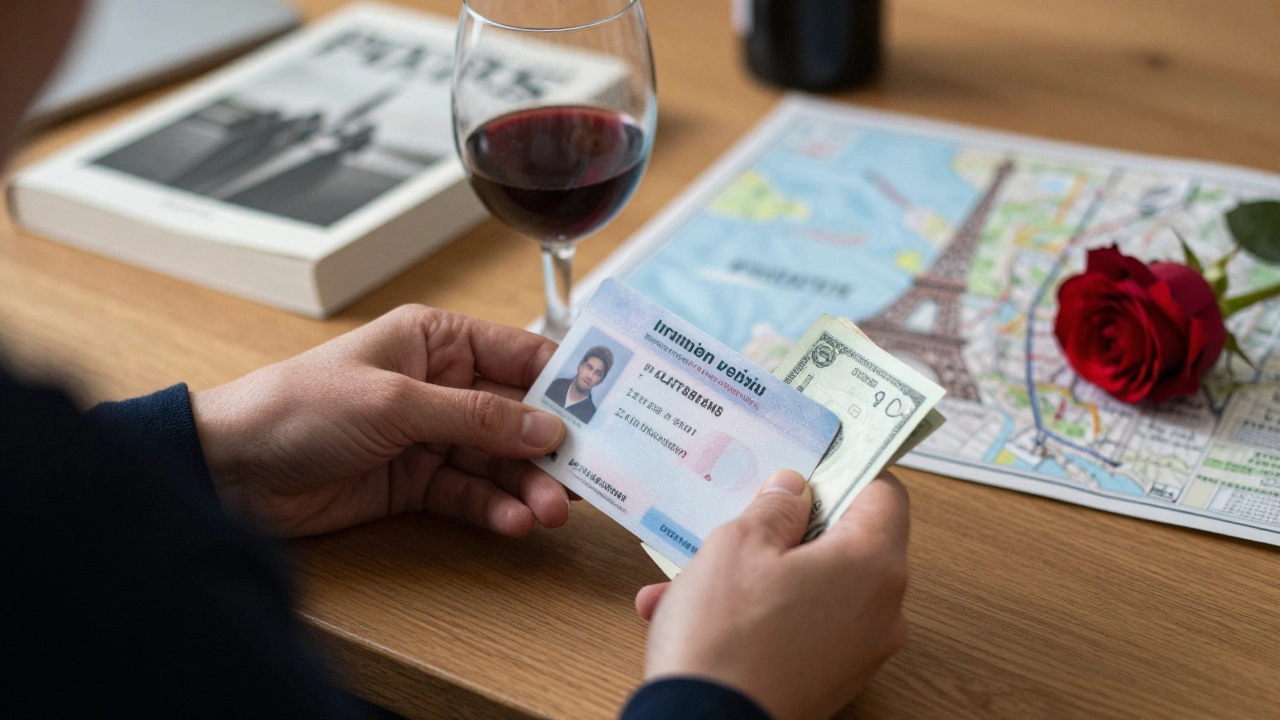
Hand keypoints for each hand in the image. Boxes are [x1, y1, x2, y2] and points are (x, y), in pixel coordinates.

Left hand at [190, 305, 570, 537]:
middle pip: (517, 414)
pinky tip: (512, 523)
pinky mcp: (415, 483)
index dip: (566, 380)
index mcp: (435, 340)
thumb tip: (548, 426)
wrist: (230, 471)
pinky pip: (470, 494)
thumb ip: (476, 415)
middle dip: (550, 447)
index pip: (519, 353)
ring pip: (498, 460)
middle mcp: (439, 385)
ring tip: (548, 512)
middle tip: (583, 477)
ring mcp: (428, 436)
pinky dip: (493, 509)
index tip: (610, 408)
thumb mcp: (395, 402)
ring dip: (526, 486)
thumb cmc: (299, 408)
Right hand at [636, 471, 909, 719]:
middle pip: (846, 541)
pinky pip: (799, 626)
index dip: (846, 469)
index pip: (884, 493)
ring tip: (691, 575)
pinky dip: (757, 613)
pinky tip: (690, 612)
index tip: (810, 460)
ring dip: (757, 573)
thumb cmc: (725, 639)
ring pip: (812, 586)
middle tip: (741, 513)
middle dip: (786, 526)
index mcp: (871, 564)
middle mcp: (880, 610)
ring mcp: (858, 651)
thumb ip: (774, 506)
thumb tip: (794, 489)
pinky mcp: (830, 680)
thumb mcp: (738, 544)